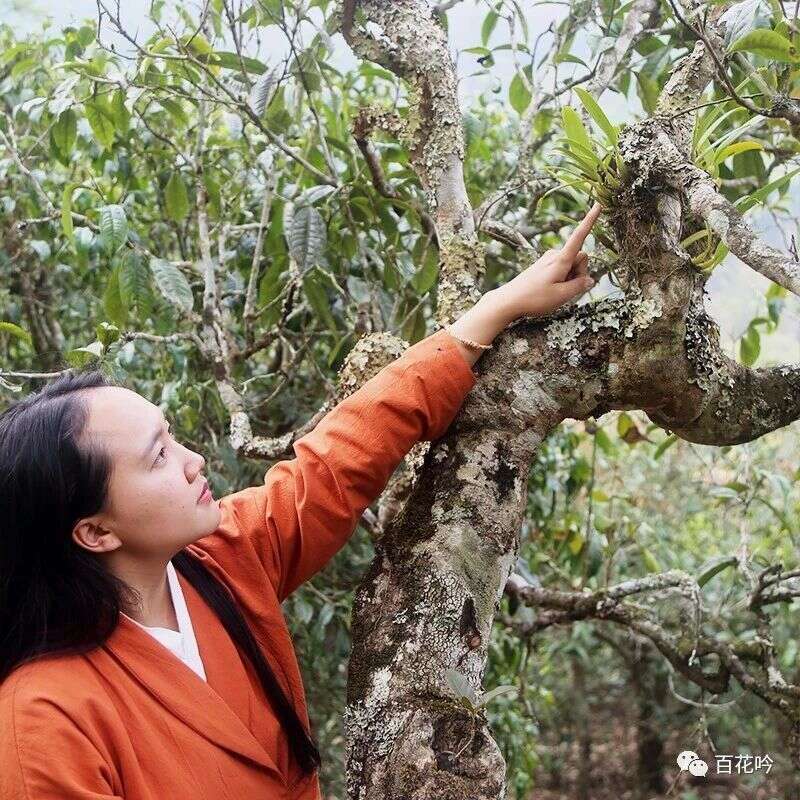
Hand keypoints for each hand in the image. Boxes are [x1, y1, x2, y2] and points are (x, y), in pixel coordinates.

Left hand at [492, 201, 601, 321]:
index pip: (579, 236)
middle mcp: (554, 255)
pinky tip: (548, 290)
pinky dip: (562, 279)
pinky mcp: (543, 265)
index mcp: (560, 259)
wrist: (508, 301)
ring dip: (570, 277)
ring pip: (571, 264)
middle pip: (581, 257)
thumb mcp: (562, 296)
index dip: (590, 221)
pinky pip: (562, 268)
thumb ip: (580, 286)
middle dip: (579, 272)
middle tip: (564, 289)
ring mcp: (548, 259)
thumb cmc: (534, 298)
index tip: (598, 204)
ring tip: (553, 291)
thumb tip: (590, 280)